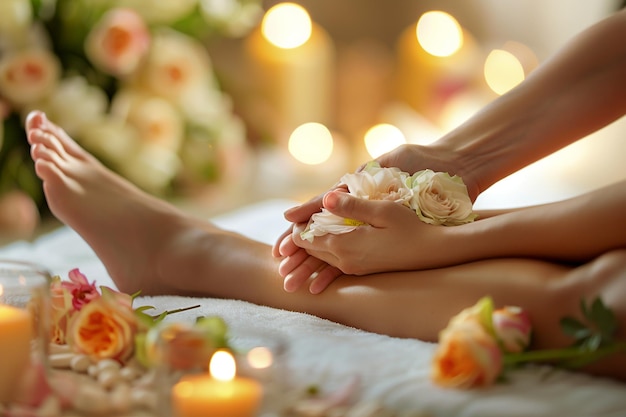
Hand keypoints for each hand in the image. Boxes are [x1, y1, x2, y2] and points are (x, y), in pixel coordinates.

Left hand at [282, 190, 451, 293]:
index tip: (293, 214)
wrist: (433, 251)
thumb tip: (326, 198)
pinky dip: (324, 257)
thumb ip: (352, 205)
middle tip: (290, 228)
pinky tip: (322, 252)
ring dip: (309, 249)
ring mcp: (353, 267)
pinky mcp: (362, 269)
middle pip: (310, 250)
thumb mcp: (382, 211)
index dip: (297, 226)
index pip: (306, 238)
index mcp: (345, 245)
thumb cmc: (411, 227)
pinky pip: (334, 263)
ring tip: (298, 241)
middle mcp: (345, 260)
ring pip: (321, 258)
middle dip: (297, 241)